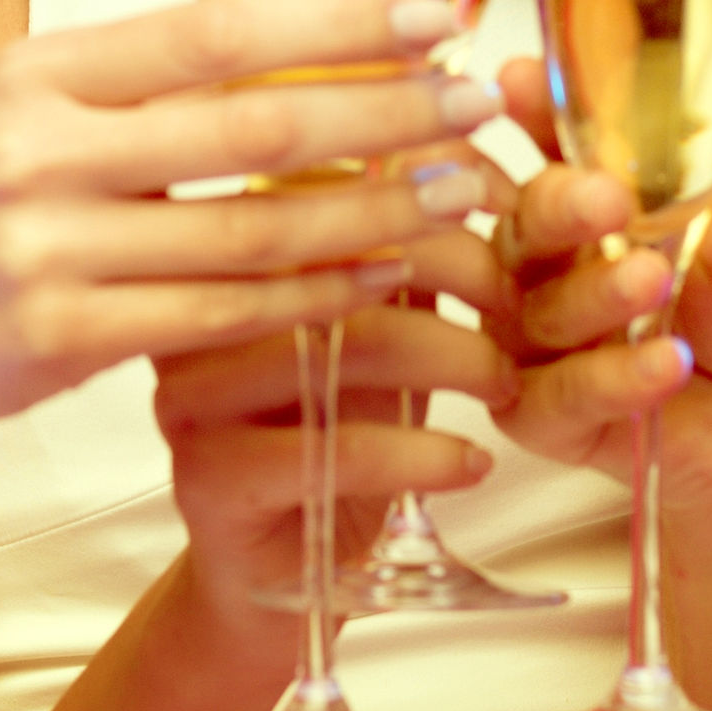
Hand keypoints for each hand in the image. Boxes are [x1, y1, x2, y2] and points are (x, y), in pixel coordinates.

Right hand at [0, 0, 502, 473]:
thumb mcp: (24, 113)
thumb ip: (138, 81)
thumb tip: (301, 26)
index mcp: (38, 71)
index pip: (209, 31)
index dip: (333, 24)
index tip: (435, 18)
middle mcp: (35, 149)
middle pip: (247, 128)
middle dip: (384, 114)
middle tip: (478, 103)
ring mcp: (44, 248)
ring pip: (248, 233)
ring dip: (372, 213)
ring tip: (460, 192)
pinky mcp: (59, 337)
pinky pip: (218, 316)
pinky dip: (310, 297)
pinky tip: (380, 277)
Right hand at [153, 170, 518, 627]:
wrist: (277, 578)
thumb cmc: (333, 430)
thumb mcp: (374, 322)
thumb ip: (404, 240)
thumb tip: (477, 133)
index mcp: (220, 241)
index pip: (322, 171)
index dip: (426, 180)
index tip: (505, 203)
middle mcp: (186, 304)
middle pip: (336, 248)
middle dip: (455, 263)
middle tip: (525, 299)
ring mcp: (188, 393)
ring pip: (339, 344)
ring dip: (451, 356)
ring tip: (505, 381)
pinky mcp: (209, 480)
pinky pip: (330, 450)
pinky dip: (422, 452)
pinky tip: (472, 462)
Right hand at [490, 58, 711, 529]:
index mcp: (602, 206)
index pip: (551, 147)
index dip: (532, 113)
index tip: (523, 83)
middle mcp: (558, 266)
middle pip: (521, 224)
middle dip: (558, 206)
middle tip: (608, 199)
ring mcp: (543, 341)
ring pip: (532, 310)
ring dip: (594, 294)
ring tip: (657, 282)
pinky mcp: (546, 416)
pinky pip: (557, 394)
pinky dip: (611, 378)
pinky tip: (666, 365)